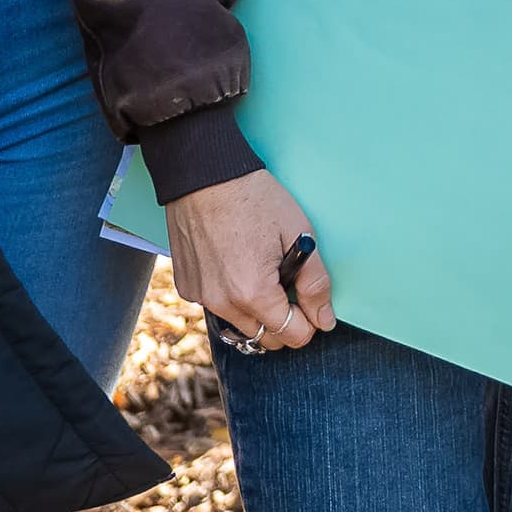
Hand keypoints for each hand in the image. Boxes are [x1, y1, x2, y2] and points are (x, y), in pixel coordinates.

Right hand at [166, 170, 336, 352]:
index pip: (292, 336)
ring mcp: (200, 296)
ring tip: (264, 270)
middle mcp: (222, 303)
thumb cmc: (255, 198)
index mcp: (253, 292)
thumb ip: (315, 282)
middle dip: (285, 319)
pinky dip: (232, 295)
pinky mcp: (186, 286)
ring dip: (258, 310)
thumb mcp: (299, 234)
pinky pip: (217, 305)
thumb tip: (325, 320)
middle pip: (265, 336)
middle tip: (290, 283)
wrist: (204, 174)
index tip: (313, 301)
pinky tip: (237, 263)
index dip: (310, 321)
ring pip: (240, 324)